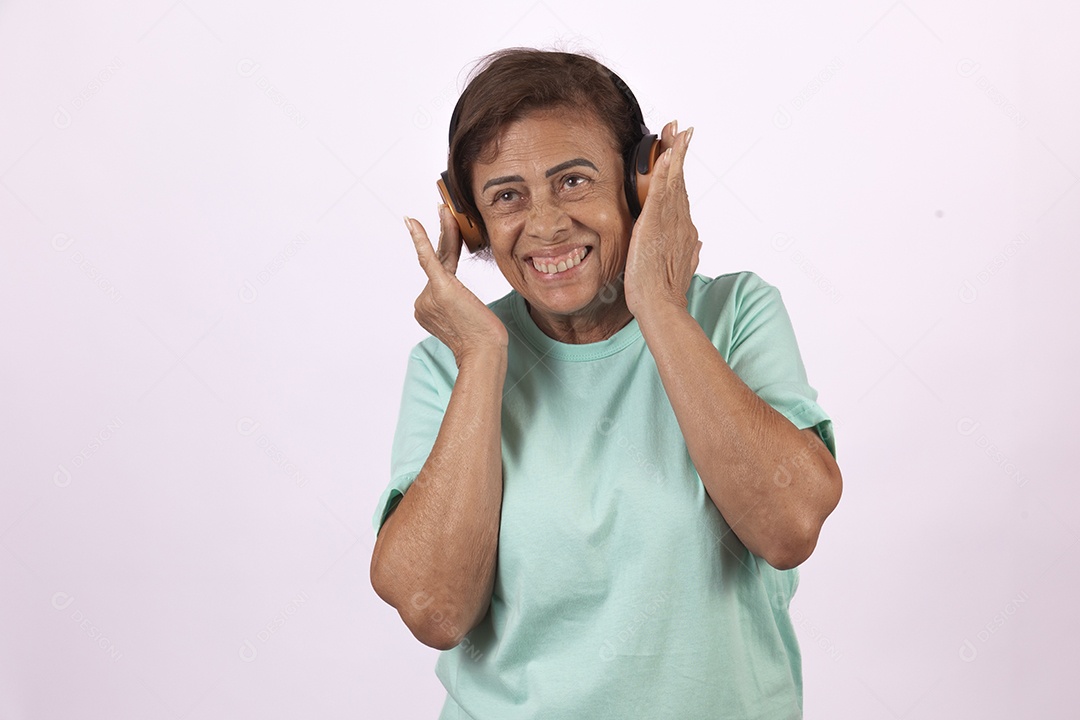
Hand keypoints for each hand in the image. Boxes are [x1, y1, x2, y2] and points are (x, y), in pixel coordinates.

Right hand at [406, 205, 508, 364]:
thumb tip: (459, 293)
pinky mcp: (440, 289)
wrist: (484, 352)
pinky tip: (411, 222)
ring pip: (440, 258)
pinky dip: (420, 239)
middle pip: (438, 260)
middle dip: (441, 233)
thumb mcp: (468, 315)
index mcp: (427, 307)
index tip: (448, 229)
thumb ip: (458, 298)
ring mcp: (428, 296)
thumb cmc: (484, 339)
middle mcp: (423, 301)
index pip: (440, 272)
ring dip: (446, 231)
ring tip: (445, 210)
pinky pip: (428, 259)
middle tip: (442, 209)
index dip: (445, 248)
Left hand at [623, 120, 701, 320]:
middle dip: (680, 152)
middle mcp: (681, 222)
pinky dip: (666, 172)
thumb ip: (690, 253)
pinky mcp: (656, 225)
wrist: (661, 306)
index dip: (681, 171)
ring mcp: (670, 222)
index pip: (681, 194)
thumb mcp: (680, 268)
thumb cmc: (664, 292)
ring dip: (675, 153)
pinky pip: (662, 192)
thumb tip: (697, 244)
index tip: (682, 150)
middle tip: (682, 128)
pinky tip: (668, 154)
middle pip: (680, 181)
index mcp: (683, 230)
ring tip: (677, 131)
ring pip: (674, 181)